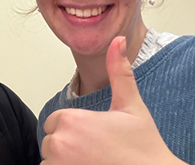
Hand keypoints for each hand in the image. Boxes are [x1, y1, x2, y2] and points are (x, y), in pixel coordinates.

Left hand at [41, 36, 186, 164]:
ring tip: (94, 161)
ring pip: (50, 160)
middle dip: (69, 146)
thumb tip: (118, 41)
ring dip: (65, 162)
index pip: (56, 122)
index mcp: (72, 120)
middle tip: (97, 151)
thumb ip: (119, 73)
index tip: (96, 137)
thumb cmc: (144, 148)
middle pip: (51, 142)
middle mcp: (60, 143)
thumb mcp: (132, 106)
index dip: (75, 129)